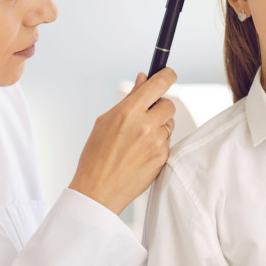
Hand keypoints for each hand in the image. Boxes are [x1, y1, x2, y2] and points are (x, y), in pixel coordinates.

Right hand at [69, 68, 176, 214]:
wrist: (98, 191)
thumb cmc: (96, 155)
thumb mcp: (105, 121)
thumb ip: (129, 98)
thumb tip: (143, 78)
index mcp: (128, 112)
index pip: (158, 84)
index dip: (167, 75)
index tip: (168, 74)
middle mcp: (145, 125)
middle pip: (169, 104)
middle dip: (160, 106)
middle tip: (146, 114)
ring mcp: (156, 143)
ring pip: (169, 124)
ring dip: (159, 126)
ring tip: (139, 139)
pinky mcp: (162, 158)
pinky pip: (168, 142)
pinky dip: (158, 143)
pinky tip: (140, 152)